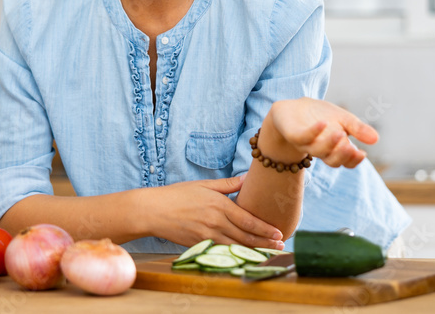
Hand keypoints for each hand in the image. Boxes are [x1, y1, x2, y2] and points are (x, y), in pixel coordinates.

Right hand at [149, 175, 284, 249]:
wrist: (154, 211)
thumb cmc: (178, 195)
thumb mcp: (204, 185)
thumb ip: (228, 184)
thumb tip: (247, 178)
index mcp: (219, 205)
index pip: (248, 220)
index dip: (265, 228)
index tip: (278, 233)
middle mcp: (215, 222)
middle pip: (246, 236)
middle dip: (265, 242)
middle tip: (280, 245)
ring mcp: (207, 236)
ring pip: (236, 246)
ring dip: (254, 250)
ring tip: (268, 252)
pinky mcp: (199, 245)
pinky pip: (222, 252)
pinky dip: (236, 255)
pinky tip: (245, 256)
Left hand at [264, 98, 377, 168]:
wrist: (293, 108)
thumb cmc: (320, 115)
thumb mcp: (343, 119)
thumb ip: (358, 128)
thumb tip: (376, 139)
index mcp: (334, 149)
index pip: (346, 161)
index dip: (353, 160)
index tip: (362, 153)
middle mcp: (320, 150)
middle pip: (332, 161)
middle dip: (342, 156)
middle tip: (351, 148)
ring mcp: (306, 143)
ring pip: (318, 151)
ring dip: (329, 145)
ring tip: (340, 134)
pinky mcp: (293, 134)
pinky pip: (302, 137)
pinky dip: (313, 133)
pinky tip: (323, 124)